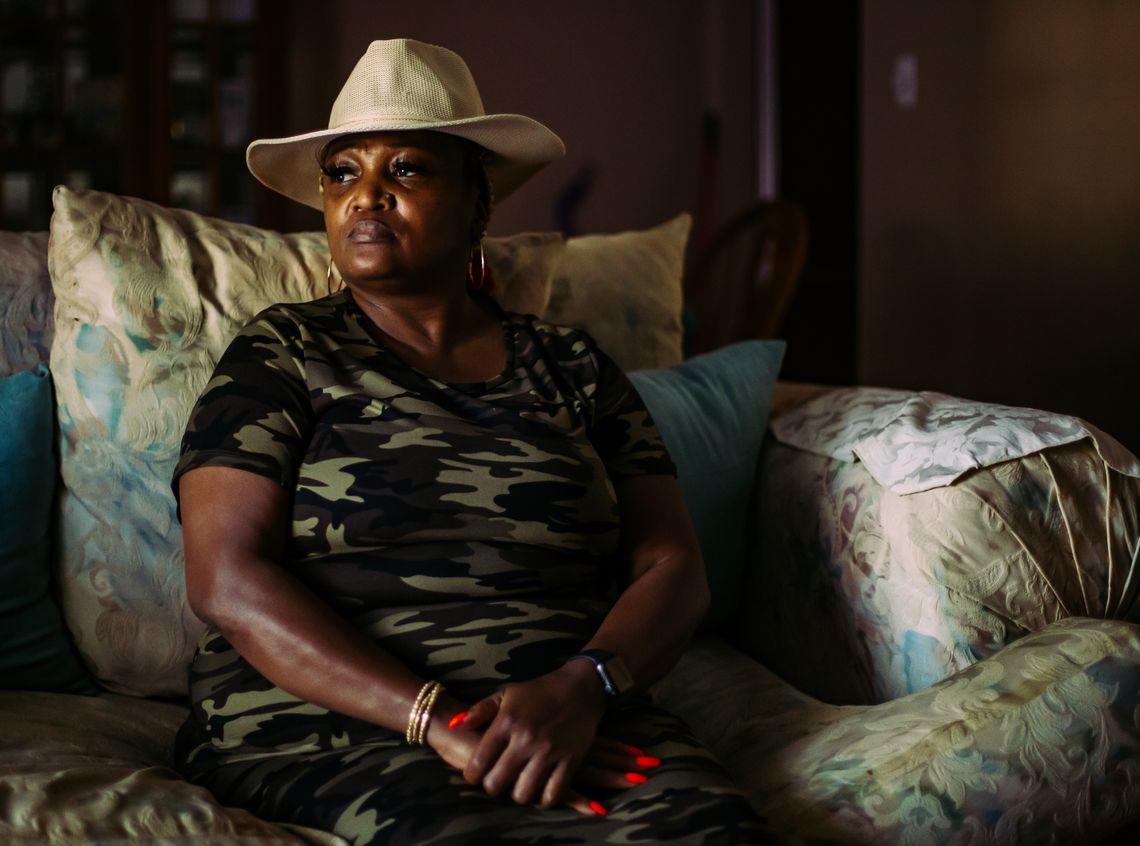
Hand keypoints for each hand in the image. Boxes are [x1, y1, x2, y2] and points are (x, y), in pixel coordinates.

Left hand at [460, 660, 608, 809]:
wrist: (580, 687)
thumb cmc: (539, 691)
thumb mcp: (507, 693)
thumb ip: (479, 710)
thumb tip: (455, 725)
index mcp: (506, 722)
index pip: (478, 763)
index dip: (471, 775)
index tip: (476, 774)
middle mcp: (525, 740)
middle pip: (497, 784)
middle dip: (492, 786)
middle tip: (497, 781)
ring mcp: (549, 752)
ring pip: (523, 794)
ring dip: (517, 794)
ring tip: (517, 785)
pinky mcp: (570, 761)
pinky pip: (552, 795)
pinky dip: (543, 800)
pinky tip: (539, 791)